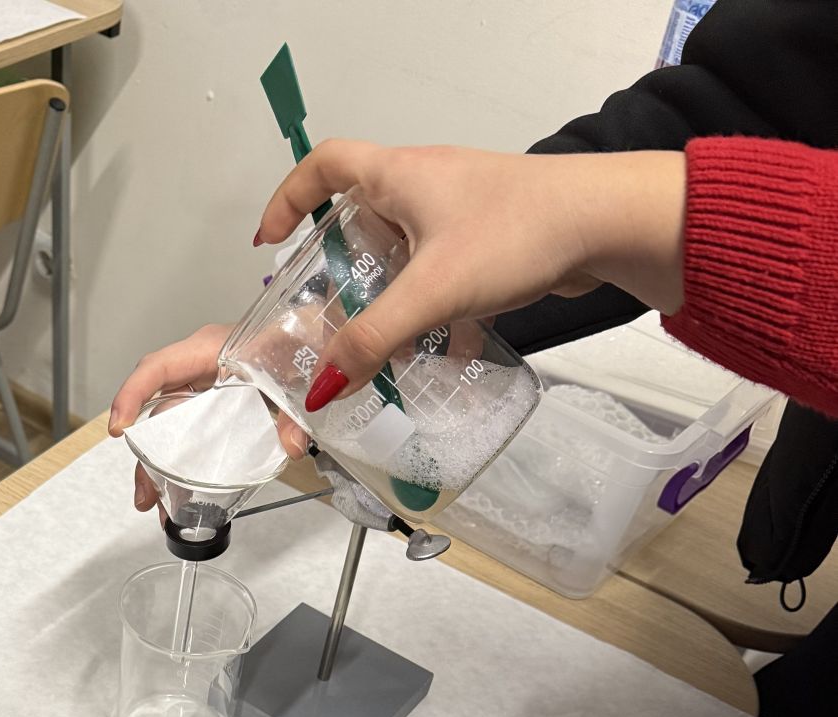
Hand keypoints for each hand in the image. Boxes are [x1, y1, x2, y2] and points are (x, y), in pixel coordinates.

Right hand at [108, 324, 307, 514]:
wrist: (321, 332)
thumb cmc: (301, 332)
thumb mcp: (299, 360)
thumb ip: (295, 404)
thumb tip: (290, 445)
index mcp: (212, 348)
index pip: (159, 368)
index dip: (133, 395)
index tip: (121, 428)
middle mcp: (202, 369)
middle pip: (161, 411)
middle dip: (147, 454)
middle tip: (145, 494)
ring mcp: (210, 390)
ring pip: (175, 429)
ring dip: (163, 466)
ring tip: (158, 505)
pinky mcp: (223, 408)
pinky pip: (196, 435)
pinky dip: (188, 464)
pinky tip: (184, 494)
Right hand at [254, 141, 686, 409]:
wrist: (608, 224)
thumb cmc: (517, 232)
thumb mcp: (432, 290)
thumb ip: (372, 340)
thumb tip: (322, 389)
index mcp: (396, 176)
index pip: (323, 166)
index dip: (288, 197)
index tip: (270, 240)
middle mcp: (422, 188)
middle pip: (358, 222)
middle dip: (338, 272)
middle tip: (322, 316)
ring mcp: (458, 215)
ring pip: (402, 257)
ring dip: (387, 299)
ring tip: (375, 344)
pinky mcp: (489, 242)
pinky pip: (442, 278)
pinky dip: (433, 314)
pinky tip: (439, 355)